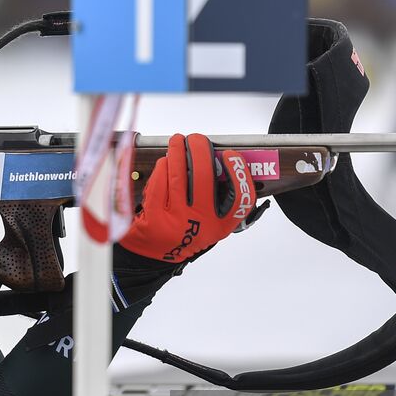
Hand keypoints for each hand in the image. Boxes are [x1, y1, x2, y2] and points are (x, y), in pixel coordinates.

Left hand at [119, 133, 253, 264]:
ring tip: (177, 142)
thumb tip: (217, 159)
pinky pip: (160, 179)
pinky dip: (163, 166)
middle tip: (197, 139)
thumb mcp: (209, 222)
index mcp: (220, 226)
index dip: (239, 173)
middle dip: (200, 149)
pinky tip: (165, 162)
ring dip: (178, 150)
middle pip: (205, 176)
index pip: (240, 198)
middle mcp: (201, 224)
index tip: (230, 155)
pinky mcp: (154, 217)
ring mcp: (176, 221)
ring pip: (178, 173)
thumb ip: (218, 198)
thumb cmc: (184, 231)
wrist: (154, 256)